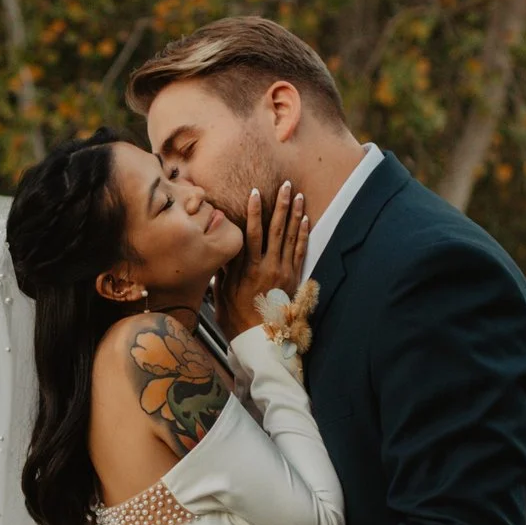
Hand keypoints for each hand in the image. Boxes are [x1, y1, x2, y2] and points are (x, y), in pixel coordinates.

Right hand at [222, 180, 310, 337]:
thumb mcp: (222, 294)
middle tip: (284, 185)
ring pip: (290, 237)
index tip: (256, 192)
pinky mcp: (293, 278)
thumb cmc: (237, 318)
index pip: (252, 233)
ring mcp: (283, 272)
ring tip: (297, 195)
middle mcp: (268, 267)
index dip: (255, 211)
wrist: (260, 339)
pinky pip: (300, 252)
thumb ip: (223, 270)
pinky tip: (305, 219)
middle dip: (280, 205)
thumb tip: (220, 249)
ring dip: (294, 214)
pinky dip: (303, 234)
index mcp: (248, 269)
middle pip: (275, 229)